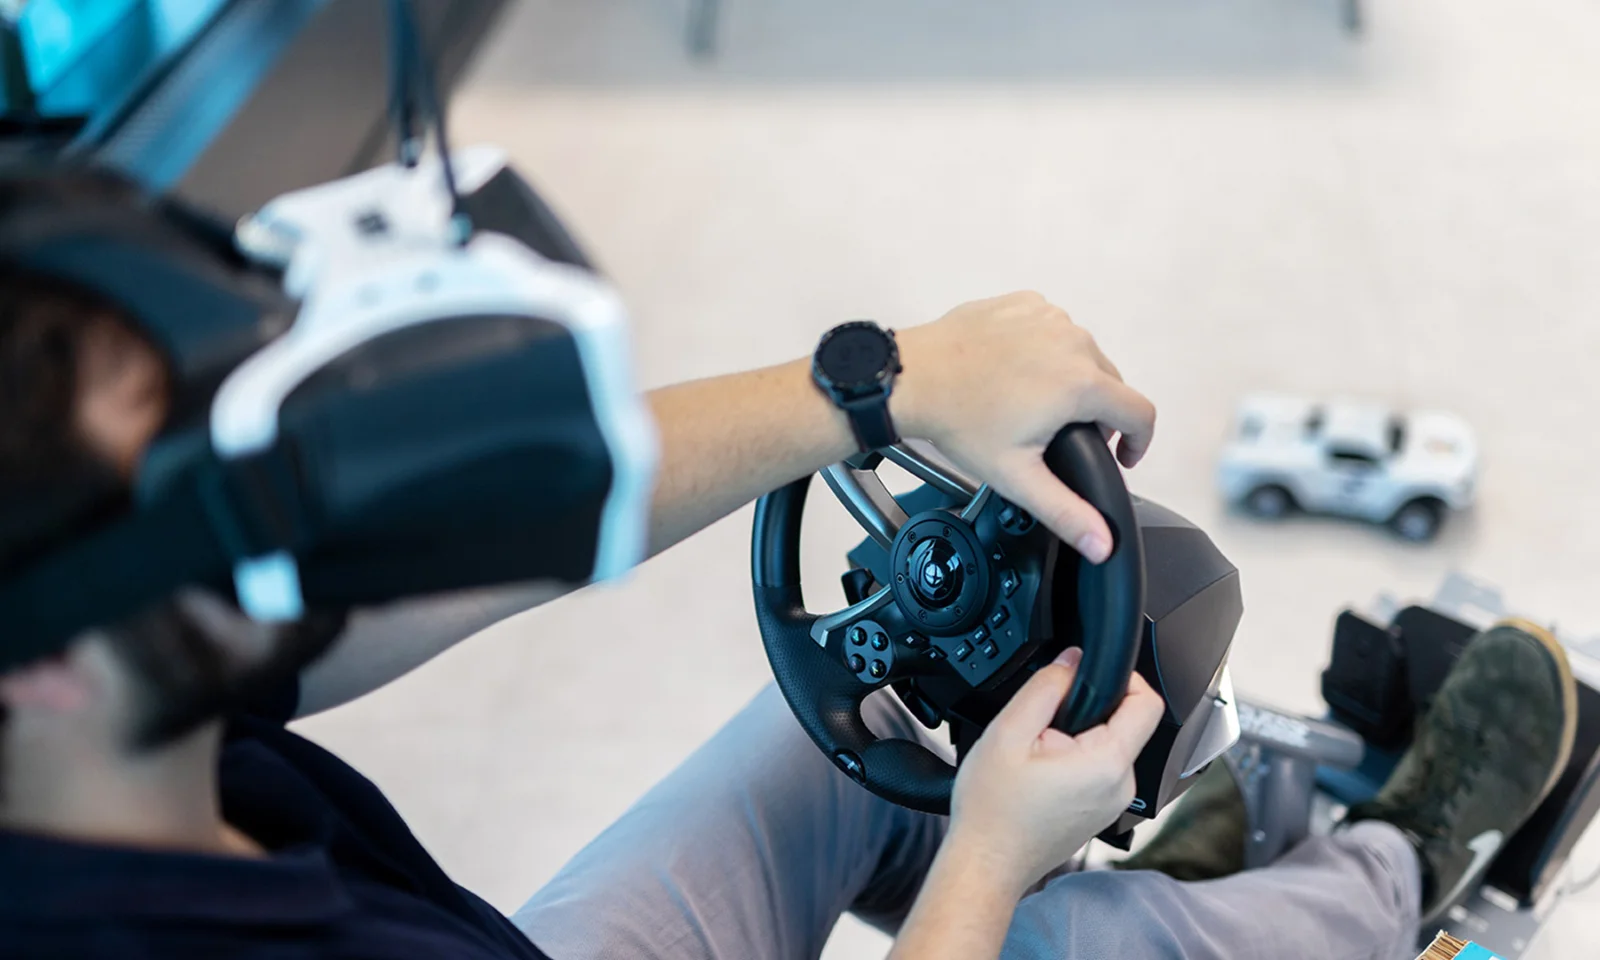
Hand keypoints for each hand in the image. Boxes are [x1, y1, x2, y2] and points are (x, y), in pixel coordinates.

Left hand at [892, 292, 1155, 562]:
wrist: (912, 378)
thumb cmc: (959, 422)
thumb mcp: (1017, 476)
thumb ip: (1066, 512)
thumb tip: (1103, 545)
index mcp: (1081, 384)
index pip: (1140, 413)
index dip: (1139, 442)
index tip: (1121, 456)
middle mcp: (1073, 342)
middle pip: (1112, 384)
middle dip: (1099, 414)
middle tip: (1064, 437)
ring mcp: (1050, 316)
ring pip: (1083, 354)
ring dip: (1072, 379)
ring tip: (1037, 404)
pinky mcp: (1027, 303)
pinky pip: (1054, 329)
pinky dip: (1046, 350)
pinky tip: (1018, 372)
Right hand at [947, 647, 1165, 894]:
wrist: (986, 861)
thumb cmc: (993, 809)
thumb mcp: (1008, 731)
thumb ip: (1046, 686)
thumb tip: (1072, 658)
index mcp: (1107, 763)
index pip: (1146, 702)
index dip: (1123, 677)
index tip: (1087, 675)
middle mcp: (1121, 785)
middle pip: (1125, 722)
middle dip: (1085, 710)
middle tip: (1043, 726)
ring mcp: (1113, 801)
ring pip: (1108, 744)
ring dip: (1076, 736)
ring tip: (1037, 755)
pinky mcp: (1101, 809)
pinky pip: (1098, 768)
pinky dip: (1073, 759)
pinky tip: (1040, 774)